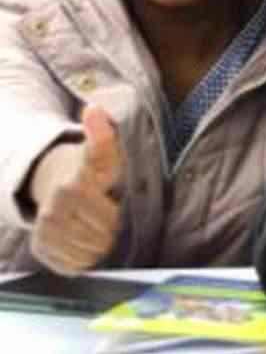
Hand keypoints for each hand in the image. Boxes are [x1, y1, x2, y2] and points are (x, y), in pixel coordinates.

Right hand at [28, 103, 121, 272]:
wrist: (56, 184)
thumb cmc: (91, 172)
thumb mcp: (103, 154)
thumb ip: (102, 135)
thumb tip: (94, 109)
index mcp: (71, 187)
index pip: (107, 219)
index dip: (115, 214)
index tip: (110, 201)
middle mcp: (53, 211)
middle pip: (100, 238)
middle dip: (109, 229)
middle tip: (104, 215)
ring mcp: (45, 231)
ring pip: (87, 254)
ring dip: (98, 244)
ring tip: (94, 226)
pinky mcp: (41, 248)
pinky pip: (72, 265)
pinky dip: (82, 258)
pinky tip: (83, 241)